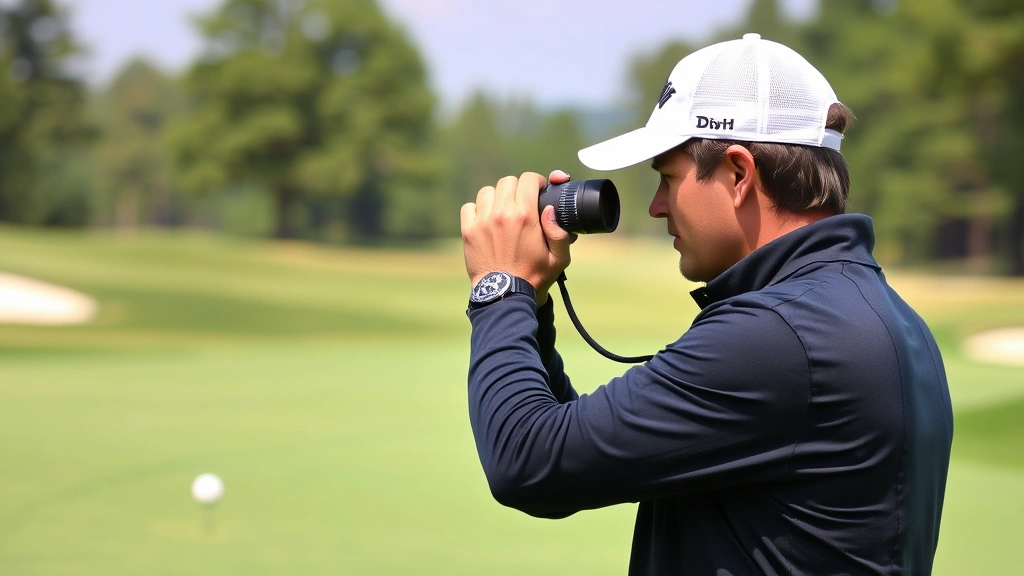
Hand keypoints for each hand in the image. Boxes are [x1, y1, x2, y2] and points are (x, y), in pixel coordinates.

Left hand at [461, 170, 576, 304]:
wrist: (505, 295)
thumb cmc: (534, 277)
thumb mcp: (559, 258)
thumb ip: (560, 232)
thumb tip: (550, 209)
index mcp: (525, 216)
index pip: (529, 179)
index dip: (537, 182)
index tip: (538, 191)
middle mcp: (502, 213)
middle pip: (508, 182)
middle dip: (518, 189)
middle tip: (522, 202)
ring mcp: (482, 221)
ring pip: (488, 191)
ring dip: (497, 198)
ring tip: (503, 211)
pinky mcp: (468, 231)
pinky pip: (469, 207)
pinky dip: (477, 210)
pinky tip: (485, 221)